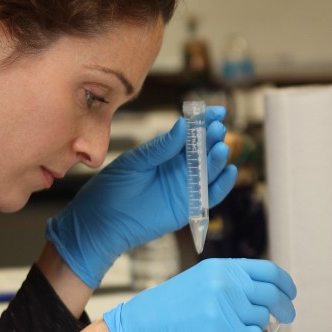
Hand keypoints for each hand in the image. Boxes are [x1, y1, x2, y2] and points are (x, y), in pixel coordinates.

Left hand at [46, 106, 236, 287]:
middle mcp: (180, 167)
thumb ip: (160, 147)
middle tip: (218, 128)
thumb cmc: (114, 186)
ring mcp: (186, 187)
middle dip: (213, 137)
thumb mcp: (136, 161)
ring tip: (221, 147)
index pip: (191, 132)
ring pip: (211, 170)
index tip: (217, 111)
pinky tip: (229, 171)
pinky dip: (223, 185)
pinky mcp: (189, 207)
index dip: (205, 121)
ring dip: (219, 158)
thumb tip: (183, 124)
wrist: (103, 220)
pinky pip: (211, 196)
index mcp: (167, 151)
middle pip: (205, 149)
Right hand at [103, 259, 296, 331]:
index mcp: (220, 268)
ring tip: (237, 329)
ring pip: (263, 318)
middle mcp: (226, 284)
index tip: (289, 293)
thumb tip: (261, 295)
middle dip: (285, 308)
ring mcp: (225, 308)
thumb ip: (229, 284)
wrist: (140, 329)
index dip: (284, 283)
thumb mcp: (198, 282)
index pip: (267, 271)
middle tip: (287, 316)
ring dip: (257, 326)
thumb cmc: (165, 309)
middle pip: (273, 294)